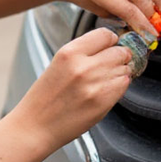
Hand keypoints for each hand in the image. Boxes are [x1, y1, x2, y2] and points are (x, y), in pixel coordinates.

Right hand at [7, 28, 132, 151]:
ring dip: (120, 72)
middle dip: (119, 56)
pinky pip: (124, 85)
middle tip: (112, 64)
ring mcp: (95, 85)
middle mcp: (84, 66)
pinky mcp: (103, 102)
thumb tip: (111, 46)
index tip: (111, 45)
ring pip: (125, 68)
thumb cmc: (45, 97)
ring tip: (105, 79)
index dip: (111, 40)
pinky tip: (106, 90)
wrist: (36, 126)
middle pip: (120, 51)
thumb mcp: (58, 64)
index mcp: (69, 53)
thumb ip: (83, 53)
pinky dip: (119, 86)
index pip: (106, 35)